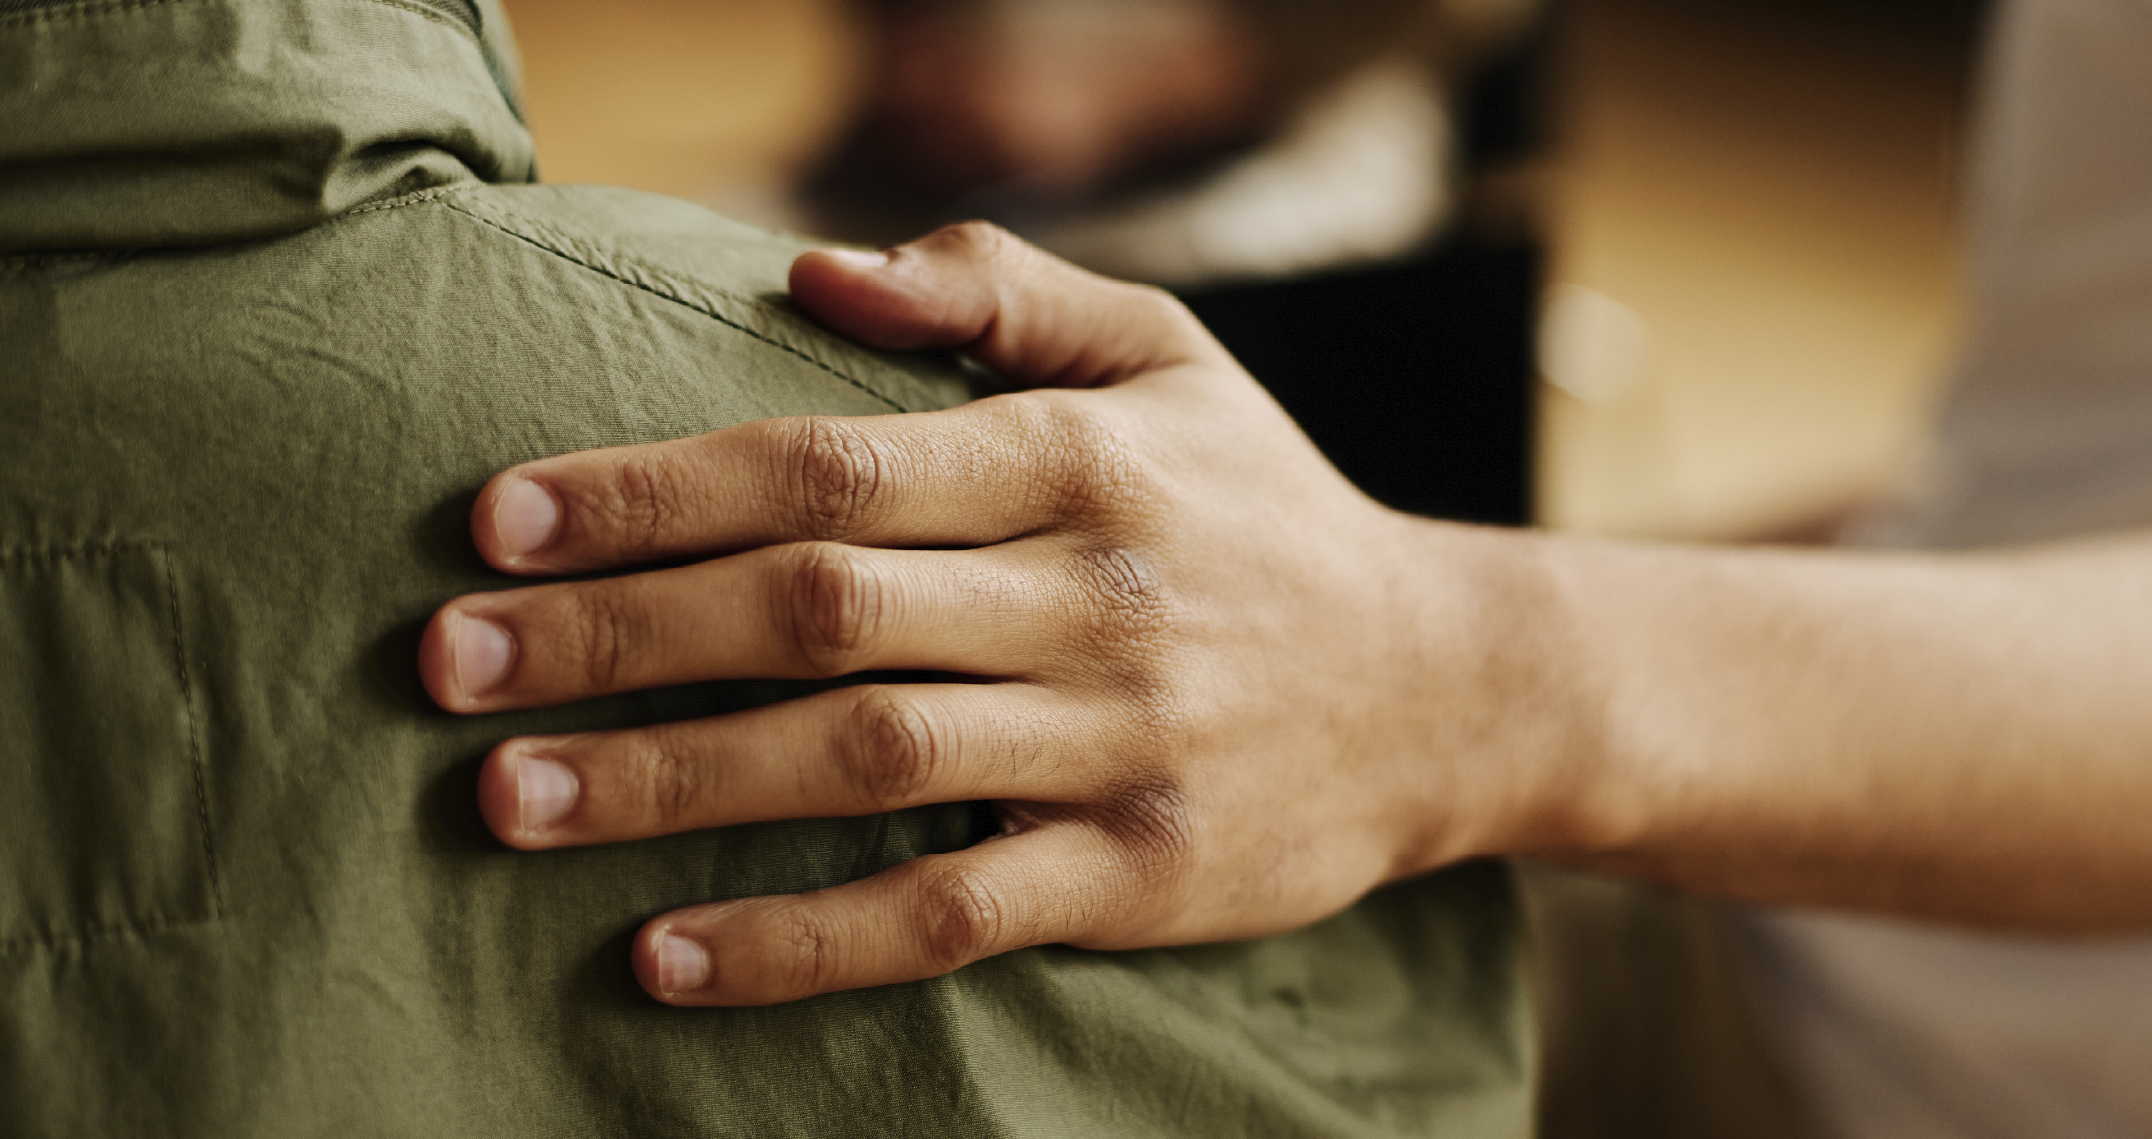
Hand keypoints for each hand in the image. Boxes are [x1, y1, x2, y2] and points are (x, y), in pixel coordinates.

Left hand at [419, 224, 1578, 1005]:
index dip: (654, 491)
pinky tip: (668, 954)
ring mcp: (1120, 746)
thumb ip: (999, 289)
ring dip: (672, 783)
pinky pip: (949, 915)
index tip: (500, 521)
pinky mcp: (1140, 875)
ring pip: (864, 763)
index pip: (830, 464)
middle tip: (450, 660)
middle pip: (819, 610)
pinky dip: (805, 942)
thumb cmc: (1265, 510)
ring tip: (509, 798)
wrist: (1446, 687)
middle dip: (619, 634)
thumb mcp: (1171, 355)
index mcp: (1083, 457)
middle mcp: (1096, 595)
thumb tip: (813, 272)